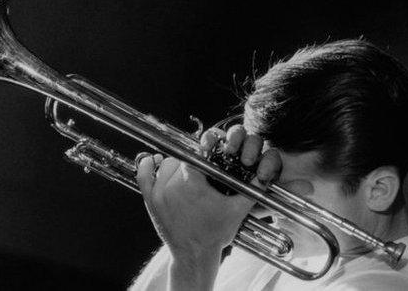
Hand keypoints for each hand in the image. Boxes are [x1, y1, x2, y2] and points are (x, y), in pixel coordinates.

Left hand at [135, 124, 281, 255]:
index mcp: (194, 184)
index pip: (197, 154)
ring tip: (186, 173)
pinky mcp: (150, 201)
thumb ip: (251, 191)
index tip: (209, 153)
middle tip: (201, 171)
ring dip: (175, 166)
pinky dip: (147, 166)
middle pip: (182, 158)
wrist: (194, 255)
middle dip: (193, 162)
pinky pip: (144, 175)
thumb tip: (263, 177)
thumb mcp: (236, 211)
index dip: (204, 152)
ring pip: (166, 164)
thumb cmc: (215, 234)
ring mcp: (159, 193)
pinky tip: (153, 161)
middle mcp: (173, 186)